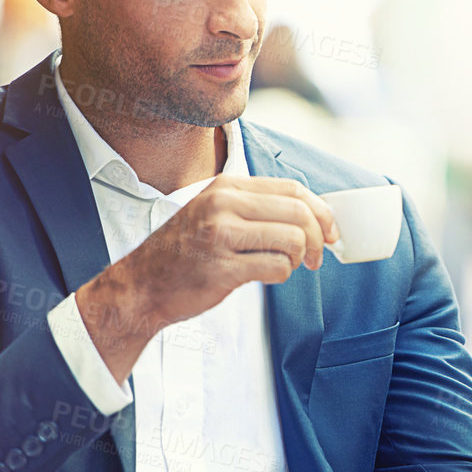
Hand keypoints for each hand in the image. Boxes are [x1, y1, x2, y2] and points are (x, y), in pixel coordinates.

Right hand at [75, 176, 339, 382]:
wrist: (141, 285)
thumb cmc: (185, 252)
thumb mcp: (215, 212)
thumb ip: (256, 208)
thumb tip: (315, 215)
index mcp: (226, 186)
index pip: (292, 189)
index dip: (321, 210)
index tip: (331, 231)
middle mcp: (223, 204)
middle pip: (298, 212)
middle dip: (318, 238)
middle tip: (316, 258)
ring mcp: (221, 235)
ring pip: (292, 239)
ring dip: (299, 259)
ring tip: (285, 266)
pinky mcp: (222, 267)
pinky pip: (276, 268)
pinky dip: (281, 275)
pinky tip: (265, 276)